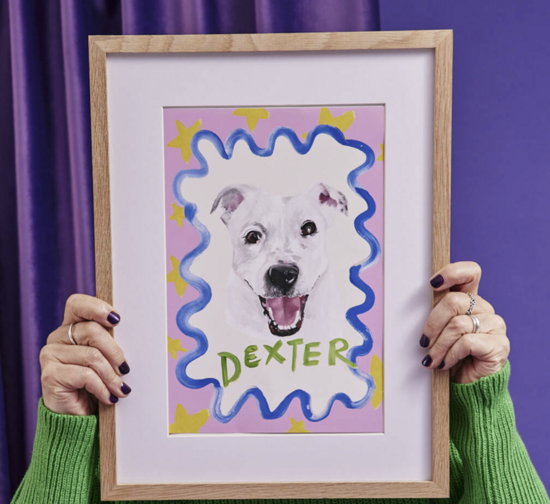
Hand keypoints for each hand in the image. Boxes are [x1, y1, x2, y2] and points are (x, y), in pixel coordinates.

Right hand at [40, 294, 130, 414]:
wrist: (77, 418)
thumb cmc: (95, 384)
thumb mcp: (106, 358)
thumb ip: (110, 342)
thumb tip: (133, 333)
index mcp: (71, 327)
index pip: (77, 304)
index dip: (96, 307)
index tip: (117, 319)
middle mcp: (57, 337)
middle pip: (91, 331)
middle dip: (115, 352)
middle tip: (126, 369)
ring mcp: (50, 355)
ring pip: (91, 355)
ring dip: (111, 375)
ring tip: (121, 388)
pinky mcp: (50, 375)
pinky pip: (85, 375)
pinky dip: (102, 387)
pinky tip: (109, 397)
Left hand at [420, 262, 509, 383]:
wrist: (467, 385)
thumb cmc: (449, 354)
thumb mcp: (439, 330)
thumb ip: (436, 313)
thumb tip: (412, 302)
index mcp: (470, 300)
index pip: (470, 273)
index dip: (453, 273)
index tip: (433, 284)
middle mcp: (484, 308)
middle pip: (454, 302)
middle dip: (432, 324)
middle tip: (424, 342)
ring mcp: (495, 325)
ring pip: (457, 325)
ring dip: (439, 345)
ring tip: (431, 359)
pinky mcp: (498, 344)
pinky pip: (467, 342)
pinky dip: (450, 354)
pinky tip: (445, 364)